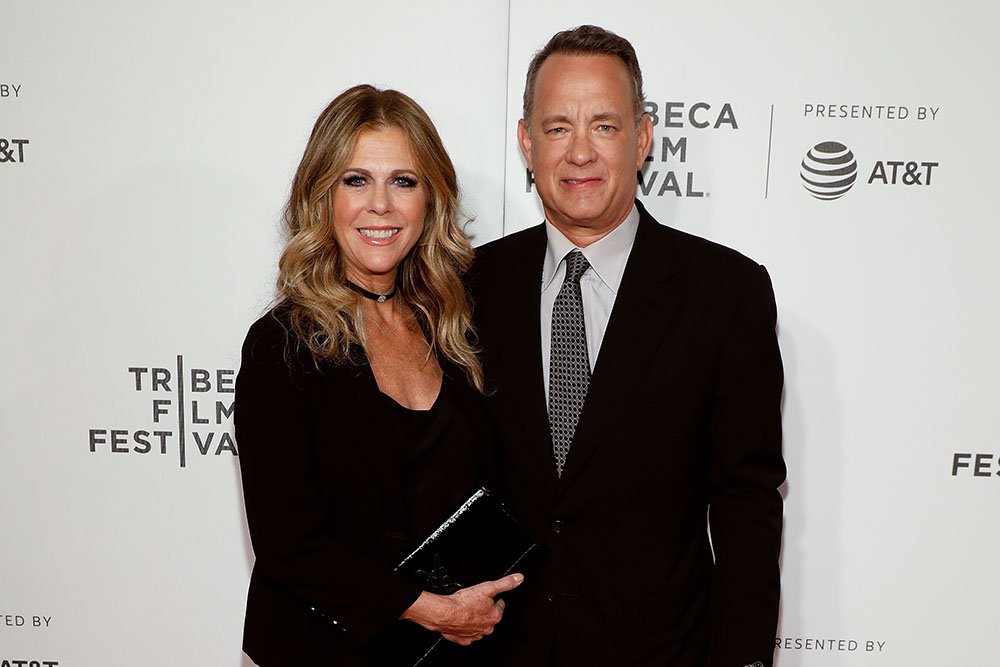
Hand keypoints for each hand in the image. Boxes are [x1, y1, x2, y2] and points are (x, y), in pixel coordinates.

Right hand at [400, 573, 522, 644]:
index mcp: (495, 616)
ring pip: (478, 625)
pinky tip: (460, 619)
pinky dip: (464, 627)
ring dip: (474, 618)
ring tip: (466, 609)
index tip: (487, 595)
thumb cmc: (463, 602)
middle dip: (484, 609)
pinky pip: (466, 633)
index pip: (499, 605)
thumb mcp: (488, 587)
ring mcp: (475, 635)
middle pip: (489, 616)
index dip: (493, 598)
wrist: (445, 613)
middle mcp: (487, 628)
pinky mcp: (463, 639)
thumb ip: (505, 583)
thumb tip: (519, 579)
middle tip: (474, 601)